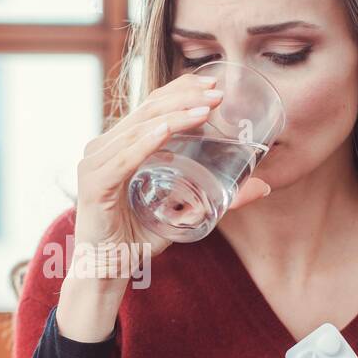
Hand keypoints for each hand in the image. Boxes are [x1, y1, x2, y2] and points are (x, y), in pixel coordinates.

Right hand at [73, 72, 271, 266]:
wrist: (106, 272)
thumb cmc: (137, 241)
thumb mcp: (183, 214)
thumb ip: (219, 200)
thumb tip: (264, 187)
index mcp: (119, 146)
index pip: (150, 107)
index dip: (181, 91)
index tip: (213, 86)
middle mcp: (103, 148)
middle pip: (146, 111)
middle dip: (184, 97)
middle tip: (218, 93)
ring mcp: (94, 164)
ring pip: (138, 130)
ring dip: (173, 116)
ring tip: (204, 110)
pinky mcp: (93, 184)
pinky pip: (122, 159)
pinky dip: (145, 143)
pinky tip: (166, 131)